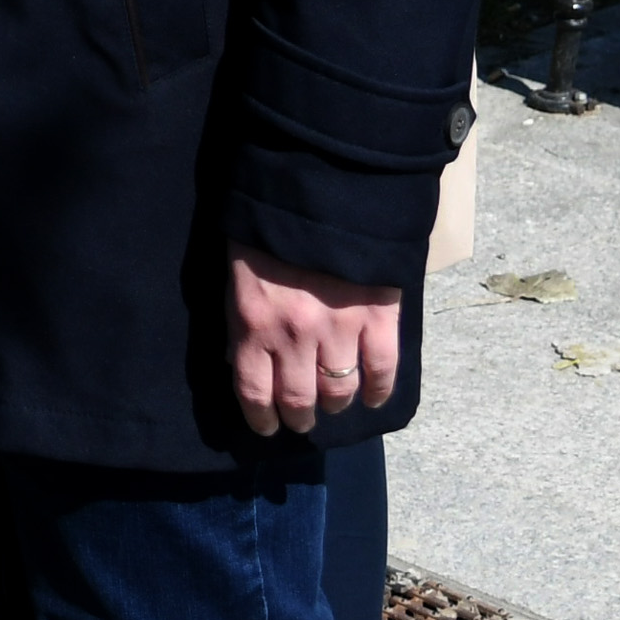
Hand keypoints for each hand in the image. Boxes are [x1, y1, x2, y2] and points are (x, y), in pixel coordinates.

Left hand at [226, 243, 401, 436]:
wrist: (318, 191)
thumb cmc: (267, 231)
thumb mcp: (237, 276)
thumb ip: (240, 321)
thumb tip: (239, 360)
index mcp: (254, 325)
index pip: (254, 391)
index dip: (261, 418)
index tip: (266, 427)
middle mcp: (295, 337)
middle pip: (299, 400)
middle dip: (299, 417)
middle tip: (302, 419)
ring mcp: (340, 329)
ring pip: (339, 390)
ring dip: (335, 404)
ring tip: (334, 404)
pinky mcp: (377, 316)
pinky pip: (382, 369)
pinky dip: (379, 390)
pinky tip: (372, 398)